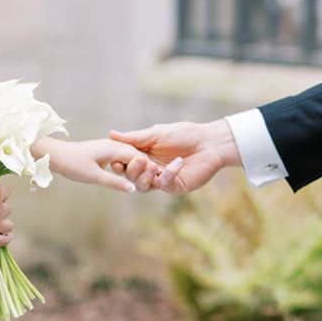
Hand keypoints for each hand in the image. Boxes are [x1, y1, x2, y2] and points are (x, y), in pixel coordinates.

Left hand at [43, 136, 158, 192]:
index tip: (160, 178)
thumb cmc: (72, 164)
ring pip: (129, 156)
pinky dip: (129, 165)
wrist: (55, 155)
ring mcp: (108, 147)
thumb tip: (133, 189)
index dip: (149, 167)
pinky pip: (122, 157)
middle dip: (147, 167)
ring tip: (148, 178)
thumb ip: (114, 182)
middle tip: (158, 179)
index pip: (138, 156)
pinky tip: (132, 174)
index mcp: (113, 148)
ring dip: (138, 166)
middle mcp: (113, 145)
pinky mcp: (104, 151)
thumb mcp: (94, 176)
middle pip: (136, 155)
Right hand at [106, 119, 237, 194]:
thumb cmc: (185, 134)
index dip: (118, 163)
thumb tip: (111, 134)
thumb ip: (135, 138)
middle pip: (130, 177)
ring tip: (153, 165)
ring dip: (145, 176)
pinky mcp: (175, 186)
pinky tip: (178, 162)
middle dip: (132, 170)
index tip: (116, 160)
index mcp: (143, 156)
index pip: (124, 164)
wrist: (210, 142)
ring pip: (143, 186)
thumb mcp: (157, 133)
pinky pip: (165, 185)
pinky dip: (169, 174)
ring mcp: (162, 180)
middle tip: (140, 160)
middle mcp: (150, 170)